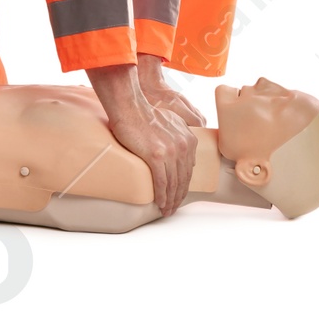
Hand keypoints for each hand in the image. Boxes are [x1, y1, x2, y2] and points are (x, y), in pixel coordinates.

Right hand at [86, 60, 197, 214]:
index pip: (188, 171)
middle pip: (182, 180)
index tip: (178, 195)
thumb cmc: (145, 113)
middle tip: (173, 209)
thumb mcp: (172, 122)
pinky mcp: (156, 156)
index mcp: (188, 140)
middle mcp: (183, 147)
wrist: (129, 107)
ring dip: (170, 201)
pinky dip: (162, 196)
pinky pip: (162, 182)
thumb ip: (181, 138)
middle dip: (178, 197)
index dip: (184, 186)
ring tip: (166, 210)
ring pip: (173, 184)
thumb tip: (186, 157)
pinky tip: (160, 203)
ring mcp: (170, 152)